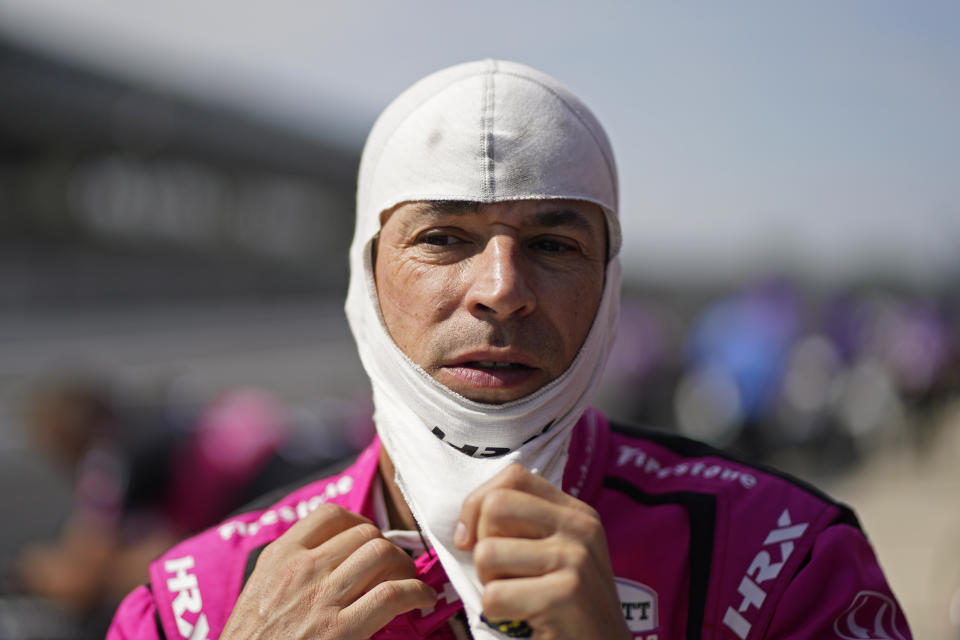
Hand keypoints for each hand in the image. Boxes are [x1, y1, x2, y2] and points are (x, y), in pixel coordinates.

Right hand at [221, 503, 436, 639]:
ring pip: (383, 554)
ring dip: (405, 566)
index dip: (361, 523)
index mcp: (279, 558)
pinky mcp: (343, 631)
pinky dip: (417, 592)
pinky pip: (394, 594)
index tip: (369, 538)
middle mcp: (302, 569)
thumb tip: (329, 556)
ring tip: (408, 581)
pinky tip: (421, 601)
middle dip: (386, 546)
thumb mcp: (260, 593)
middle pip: (365, 533)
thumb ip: (290, 569)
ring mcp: (322, 598)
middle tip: (393, 566)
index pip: (331, 515)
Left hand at [455, 465, 629, 639]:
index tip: (473, 539)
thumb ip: (522, 527)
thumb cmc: (566, 607)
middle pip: (495, 507)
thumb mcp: (555, 554)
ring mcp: (575, 559)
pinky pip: (494, 596)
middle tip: (502, 574)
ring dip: (489, 583)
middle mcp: (580, 527)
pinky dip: (496, 614)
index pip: (513, 476)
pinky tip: (523, 619)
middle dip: (481, 545)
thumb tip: (463, 527)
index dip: (478, 504)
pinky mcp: (565, 595)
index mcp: (576, 512)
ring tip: (517, 597)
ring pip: (487, 552)